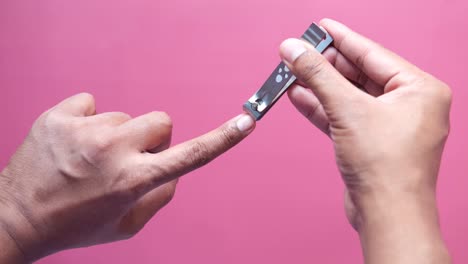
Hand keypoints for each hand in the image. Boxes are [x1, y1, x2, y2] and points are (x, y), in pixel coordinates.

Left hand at [0, 93, 254, 262]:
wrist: (16, 218)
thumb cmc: (75, 225)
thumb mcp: (127, 225)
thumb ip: (160, 195)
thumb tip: (172, 169)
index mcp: (133, 181)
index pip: (190, 156)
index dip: (223, 139)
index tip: (246, 122)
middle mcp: (112, 151)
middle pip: (160, 121)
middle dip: (153, 138)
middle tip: (129, 156)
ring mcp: (84, 130)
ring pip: (124, 115)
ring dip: (116, 134)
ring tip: (90, 156)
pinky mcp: (59, 116)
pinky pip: (91, 103)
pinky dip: (87, 120)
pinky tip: (73, 141)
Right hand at [280, 19, 450, 262]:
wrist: (386, 215)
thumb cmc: (386, 167)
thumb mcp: (348, 109)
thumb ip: (318, 75)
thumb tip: (294, 49)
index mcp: (419, 89)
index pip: (372, 53)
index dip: (342, 38)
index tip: (320, 27)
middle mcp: (408, 104)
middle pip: (358, 74)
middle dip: (325, 65)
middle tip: (298, 52)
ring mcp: (389, 125)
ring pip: (348, 96)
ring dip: (319, 86)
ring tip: (291, 72)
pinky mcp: (371, 142)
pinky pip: (344, 116)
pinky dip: (322, 108)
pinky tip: (299, 96)